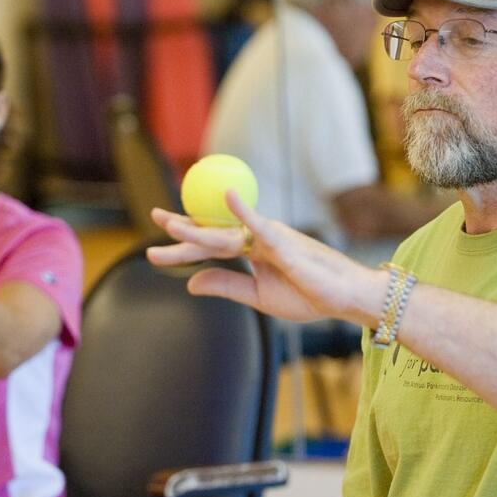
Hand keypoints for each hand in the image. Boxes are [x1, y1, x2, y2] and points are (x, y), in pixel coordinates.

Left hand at [147, 192, 384, 326]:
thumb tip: (190, 283)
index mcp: (251, 252)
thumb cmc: (309, 295)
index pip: (210, 248)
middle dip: (181, 231)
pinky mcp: (285, 242)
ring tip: (169, 226)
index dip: (182, 247)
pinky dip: (244, 210)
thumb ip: (227, 286)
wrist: (344, 298)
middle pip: (212, 235)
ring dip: (198, 230)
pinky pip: (261, 224)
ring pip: (227, 233)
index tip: (153, 251)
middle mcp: (256, 239)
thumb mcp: (258, 297)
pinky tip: (227, 197)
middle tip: (153, 220)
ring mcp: (270, 238)